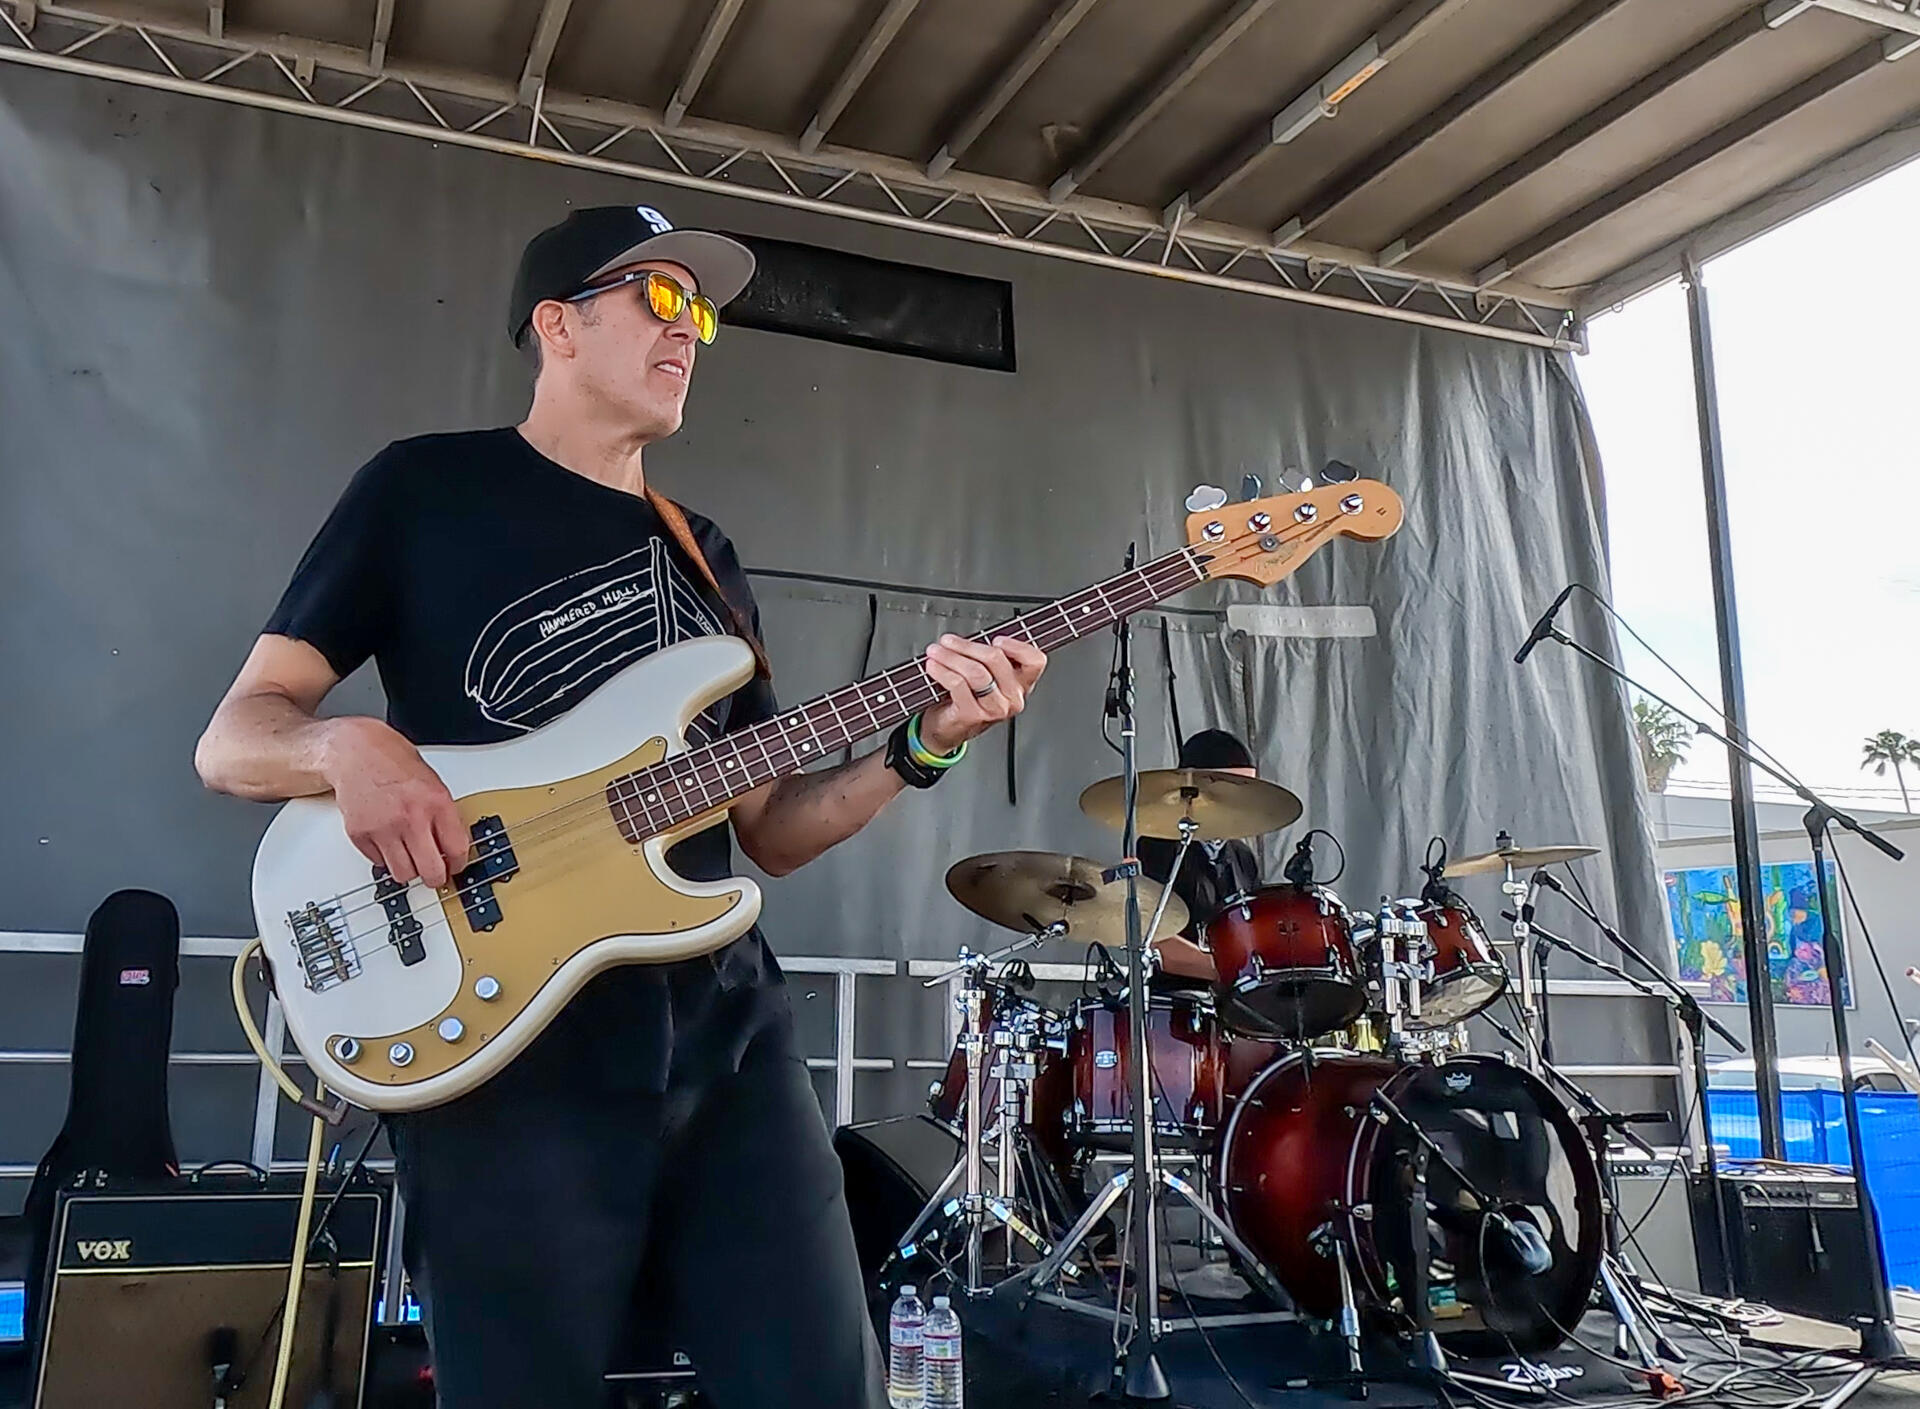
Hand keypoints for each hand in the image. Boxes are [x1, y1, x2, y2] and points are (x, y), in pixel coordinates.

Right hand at [321, 717, 469, 888]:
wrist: (355, 753)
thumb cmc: (393, 763)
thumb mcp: (434, 783)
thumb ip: (444, 815)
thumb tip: (453, 846)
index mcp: (435, 802)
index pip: (456, 850)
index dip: (458, 864)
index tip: (455, 866)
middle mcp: (410, 818)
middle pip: (430, 872)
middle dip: (436, 877)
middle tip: (435, 873)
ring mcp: (383, 829)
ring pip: (403, 875)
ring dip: (409, 870)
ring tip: (410, 856)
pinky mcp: (360, 835)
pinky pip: (379, 863)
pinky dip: (385, 858)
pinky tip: (388, 840)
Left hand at [918, 634, 1047, 753]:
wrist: (948, 729)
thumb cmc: (967, 697)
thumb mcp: (986, 675)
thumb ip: (987, 656)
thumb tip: (971, 638)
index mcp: (1021, 683)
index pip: (1034, 661)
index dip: (1017, 646)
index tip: (996, 638)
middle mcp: (1013, 697)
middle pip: (997, 659)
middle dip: (967, 646)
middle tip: (948, 641)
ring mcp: (995, 708)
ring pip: (976, 672)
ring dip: (951, 657)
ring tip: (936, 651)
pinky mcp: (973, 715)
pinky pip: (958, 684)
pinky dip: (942, 671)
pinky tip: (933, 666)